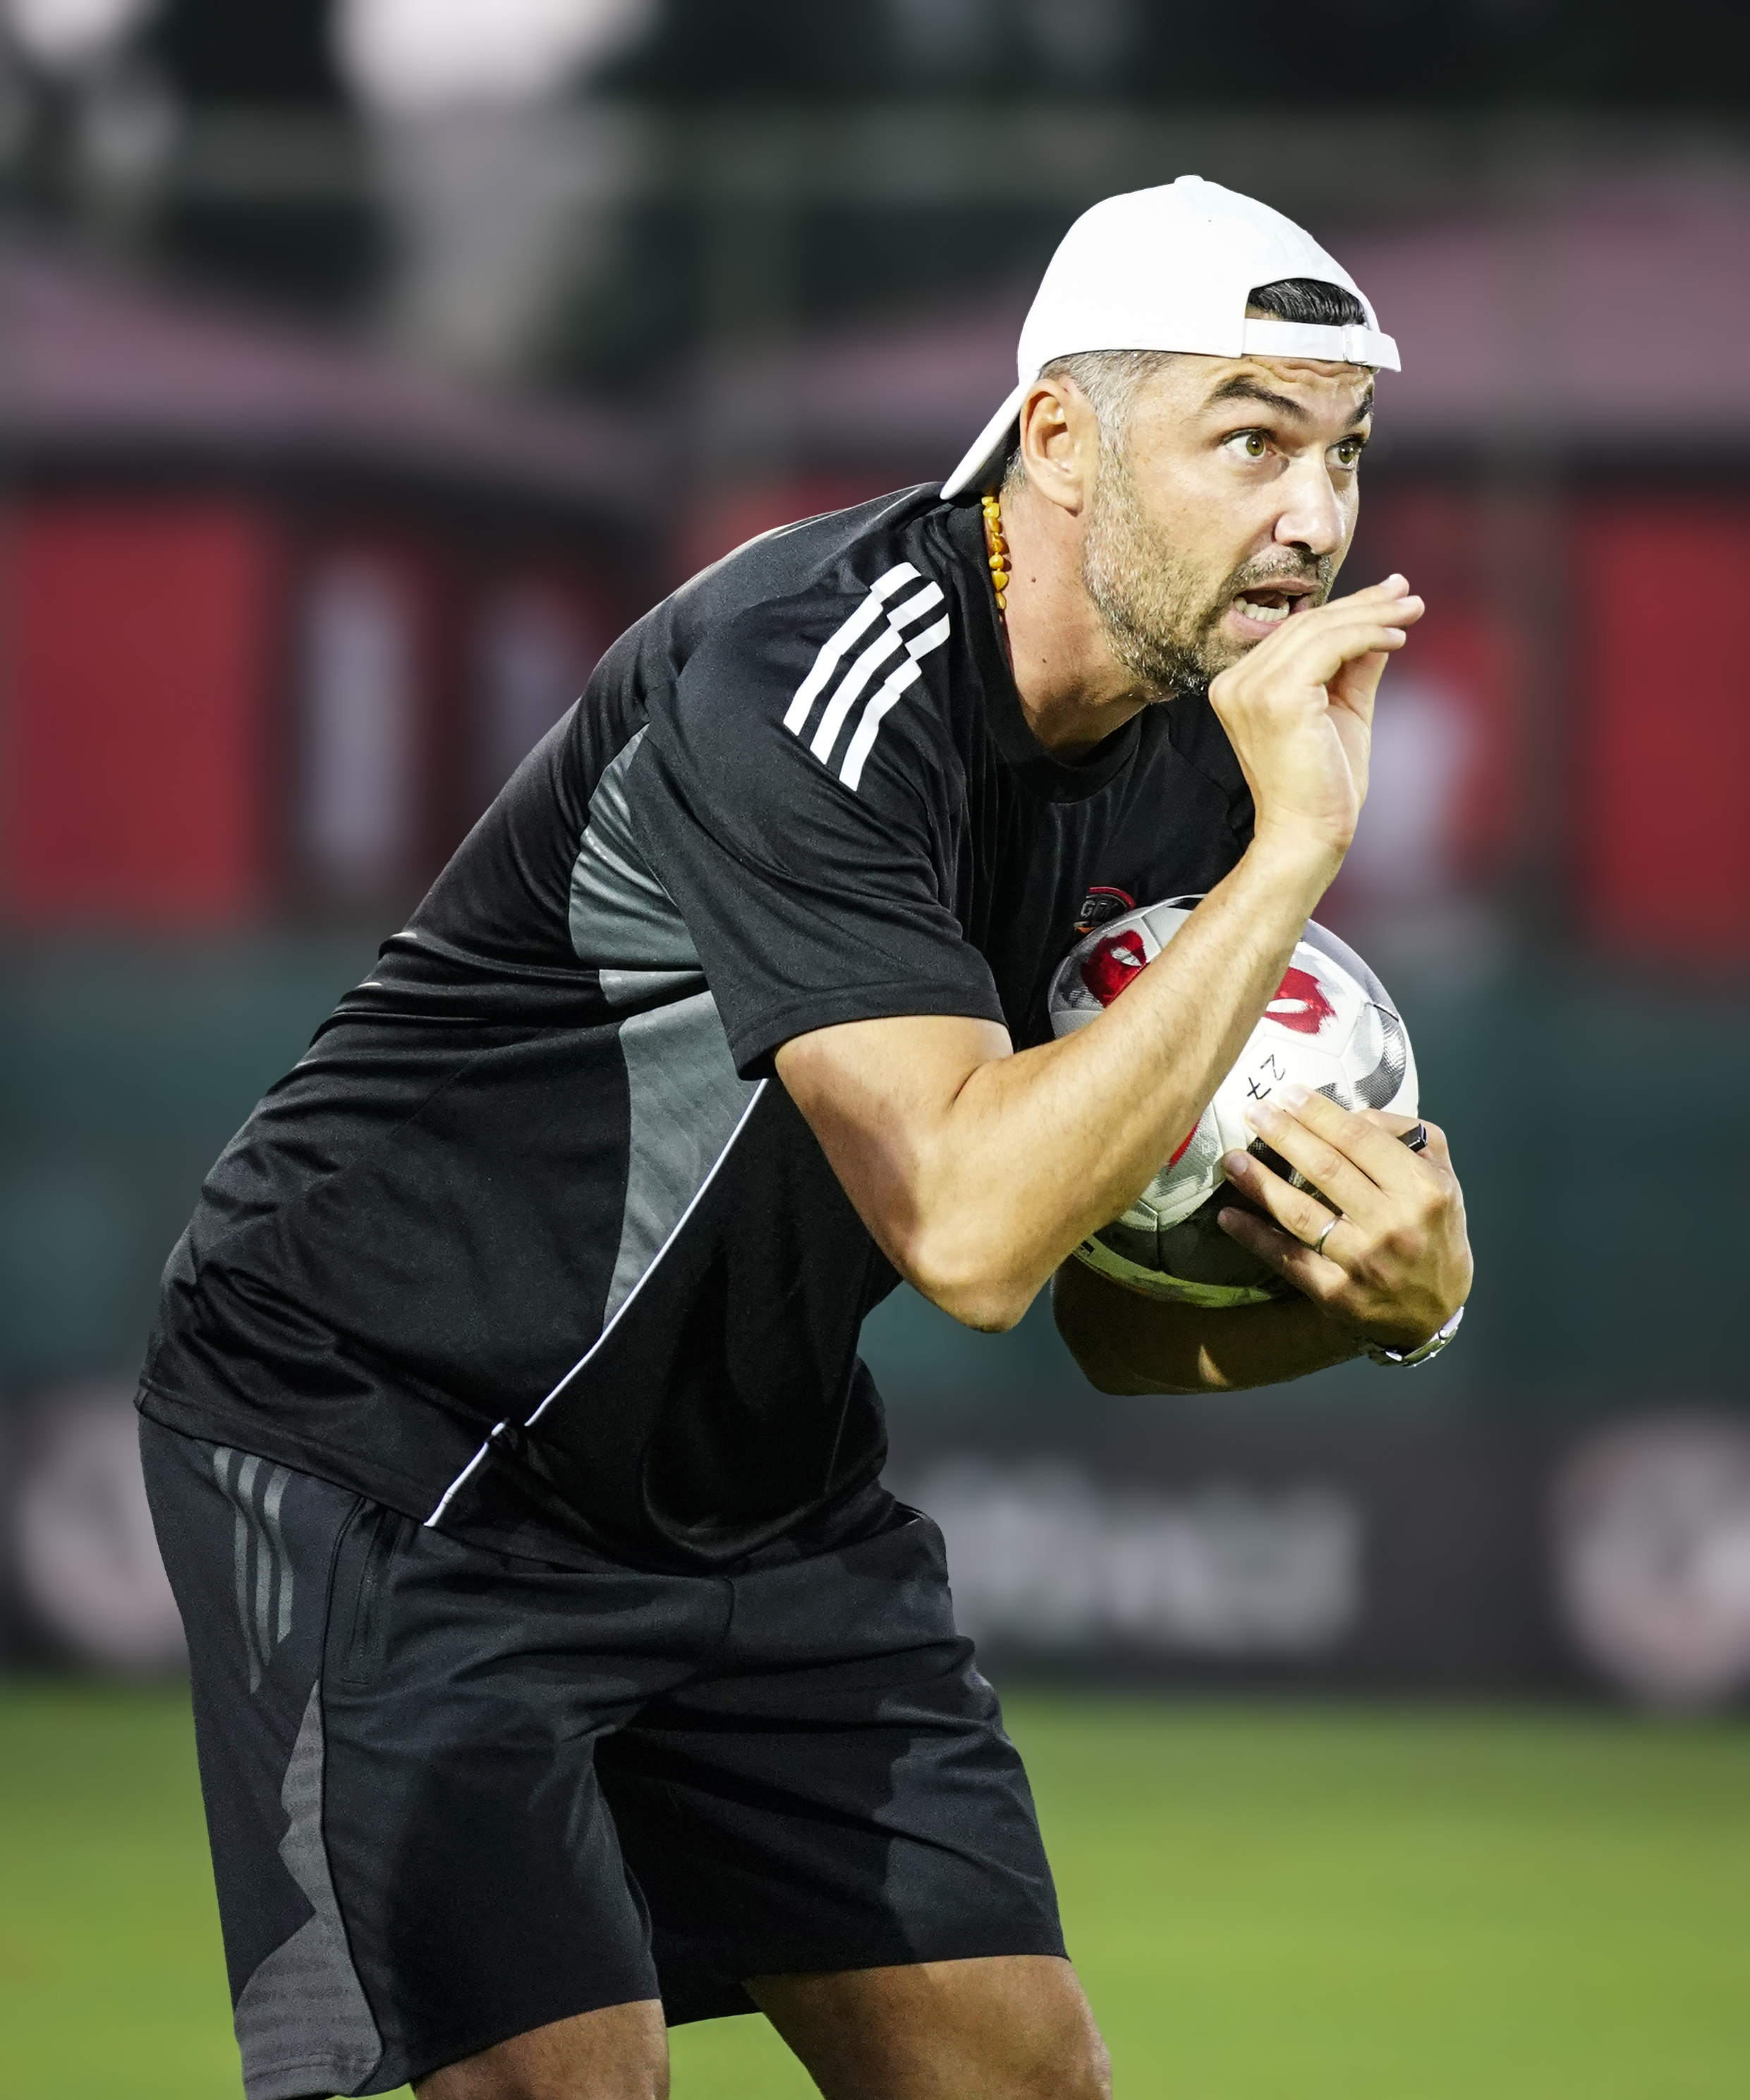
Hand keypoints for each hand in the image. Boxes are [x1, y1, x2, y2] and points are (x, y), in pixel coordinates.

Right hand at [1208, 576, 1423, 870]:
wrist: (1308, 834)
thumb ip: (1353, 668)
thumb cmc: (1324, 785)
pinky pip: (1330, 646)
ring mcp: (1251, 689)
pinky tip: (1398, 637)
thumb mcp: (1343, 711)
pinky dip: (1367, 634)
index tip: (1389, 595)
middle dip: (1364, 604)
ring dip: (1374, 615)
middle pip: (1307, 625)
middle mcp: (1236, 684)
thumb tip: (1381, 624)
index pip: (1296, 633)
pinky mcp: (1277, 696)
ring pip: (1320, 630)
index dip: (1346, 608)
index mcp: (1240, 687)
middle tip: (1409, 594)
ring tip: (1413, 610)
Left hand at [1214, 1084, 1470, 1351]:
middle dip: (1284, 1136)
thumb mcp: (1441, 1176)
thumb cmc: (1433, 1229)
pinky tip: (1228, 1215)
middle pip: (1326, 1169)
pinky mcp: (1337, 1293)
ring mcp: (1363, 1261)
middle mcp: (1394, 1224)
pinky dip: (1254, 1236)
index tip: (1287, 1095)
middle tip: (1253, 1112)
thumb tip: (1350, 1112)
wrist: (1435, 1309)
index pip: (1360, 1139)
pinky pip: (1288, 1259)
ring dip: (1260, 1182)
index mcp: (1422, 1189)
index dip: (1319, 1114)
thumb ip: (1404, 1136)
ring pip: (1301, 1213)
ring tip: (1232, 1160)